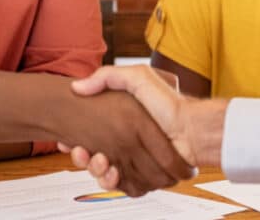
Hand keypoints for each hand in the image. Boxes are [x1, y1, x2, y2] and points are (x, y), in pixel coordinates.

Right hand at [64, 66, 227, 189]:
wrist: (191, 131)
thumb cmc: (168, 103)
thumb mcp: (138, 77)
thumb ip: (108, 76)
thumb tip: (78, 87)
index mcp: (121, 121)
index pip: (89, 132)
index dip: (76, 139)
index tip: (68, 140)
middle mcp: (125, 141)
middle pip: (92, 154)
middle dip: (82, 156)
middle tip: (79, 151)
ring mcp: (132, 159)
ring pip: (102, 171)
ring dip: (94, 169)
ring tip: (99, 160)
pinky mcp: (141, 175)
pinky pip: (119, 183)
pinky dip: (110, 181)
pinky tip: (111, 172)